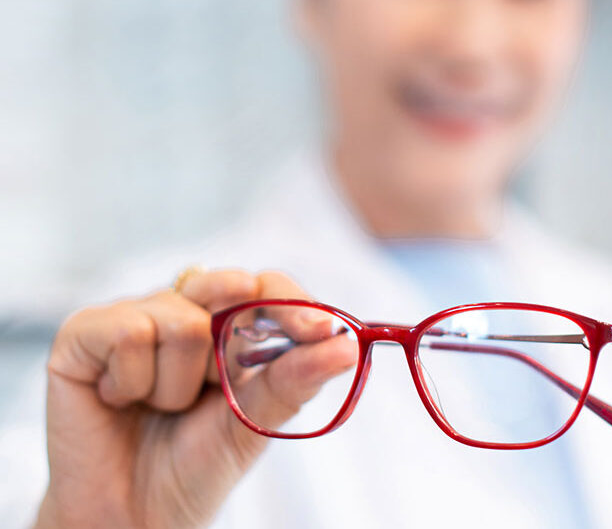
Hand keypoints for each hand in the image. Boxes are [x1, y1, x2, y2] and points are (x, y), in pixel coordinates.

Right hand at [36, 270, 356, 527]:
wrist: (135, 515)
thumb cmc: (196, 464)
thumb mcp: (255, 421)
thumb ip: (295, 379)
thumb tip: (346, 346)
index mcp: (229, 326)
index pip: (268, 288)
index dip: (295, 305)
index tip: (321, 333)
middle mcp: (184, 310)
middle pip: (228, 287)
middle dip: (232, 348)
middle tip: (217, 388)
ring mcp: (134, 316)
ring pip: (180, 320)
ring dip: (177, 384)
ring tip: (158, 407)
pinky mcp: (84, 334)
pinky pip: (128, 333)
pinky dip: (133, 381)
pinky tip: (119, 400)